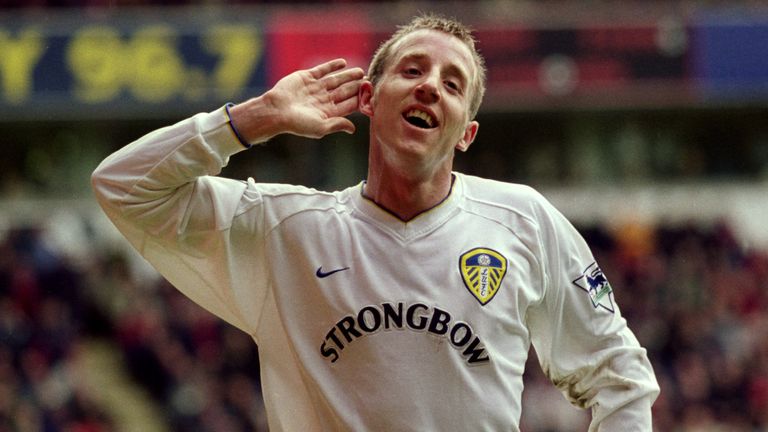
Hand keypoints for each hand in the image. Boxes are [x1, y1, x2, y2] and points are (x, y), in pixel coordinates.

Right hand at [230, 59, 364, 142]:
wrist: (276, 111)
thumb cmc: (297, 123)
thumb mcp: (320, 127)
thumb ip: (337, 125)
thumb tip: (353, 128)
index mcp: (328, 112)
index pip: (348, 105)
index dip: (359, 99)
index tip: (371, 95)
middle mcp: (323, 99)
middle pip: (344, 91)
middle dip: (356, 86)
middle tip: (370, 80)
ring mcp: (315, 88)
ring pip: (335, 80)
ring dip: (348, 75)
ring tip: (361, 71)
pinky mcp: (306, 77)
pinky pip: (322, 70)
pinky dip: (331, 66)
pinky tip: (343, 63)